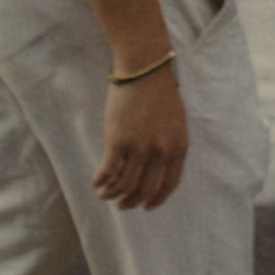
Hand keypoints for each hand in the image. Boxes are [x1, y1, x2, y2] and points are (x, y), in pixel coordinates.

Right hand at [95, 63, 189, 210]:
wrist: (144, 69)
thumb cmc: (159, 91)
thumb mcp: (175, 122)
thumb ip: (169, 145)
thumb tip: (156, 168)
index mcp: (178, 147)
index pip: (169, 184)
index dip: (156, 199)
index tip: (146, 205)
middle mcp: (160, 152)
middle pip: (145, 189)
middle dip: (131, 201)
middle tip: (122, 205)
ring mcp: (139, 148)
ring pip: (124, 185)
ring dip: (112, 194)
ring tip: (105, 195)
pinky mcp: (118, 141)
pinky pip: (108, 172)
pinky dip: (101, 181)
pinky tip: (96, 183)